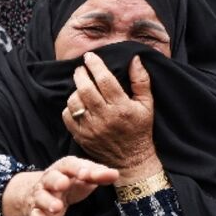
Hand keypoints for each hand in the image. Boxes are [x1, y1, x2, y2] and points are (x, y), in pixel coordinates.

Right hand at [1, 156, 118, 215]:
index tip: (87, 174)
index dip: (77, 168)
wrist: (43, 192)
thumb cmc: (71, 182)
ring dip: (48, 202)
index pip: (69, 164)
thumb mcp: (84, 176)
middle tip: (63, 184)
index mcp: (63, 168)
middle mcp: (49, 180)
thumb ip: (99, 174)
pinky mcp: (36, 213)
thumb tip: (115, 174)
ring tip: (57, 207)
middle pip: (50, 178)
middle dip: (56, 181)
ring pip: (40, 198)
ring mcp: (41, 196)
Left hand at [61, 53, 159, 183]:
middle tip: (81, 68)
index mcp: (122, 107)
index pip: (105, 80)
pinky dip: (70, 107)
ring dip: (75, 90)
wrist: (131, 159)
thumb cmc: (140, 129)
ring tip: (80, 86)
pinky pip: (68, 117)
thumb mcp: (147, 104)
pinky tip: (78, 103)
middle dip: (81, 74)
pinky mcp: (81, 137)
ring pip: (74, 102)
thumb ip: (141, 81)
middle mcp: (105, 117)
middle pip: (86, 89)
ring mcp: (91, 128)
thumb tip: (134, 59)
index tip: (90, 56)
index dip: (95, 65)